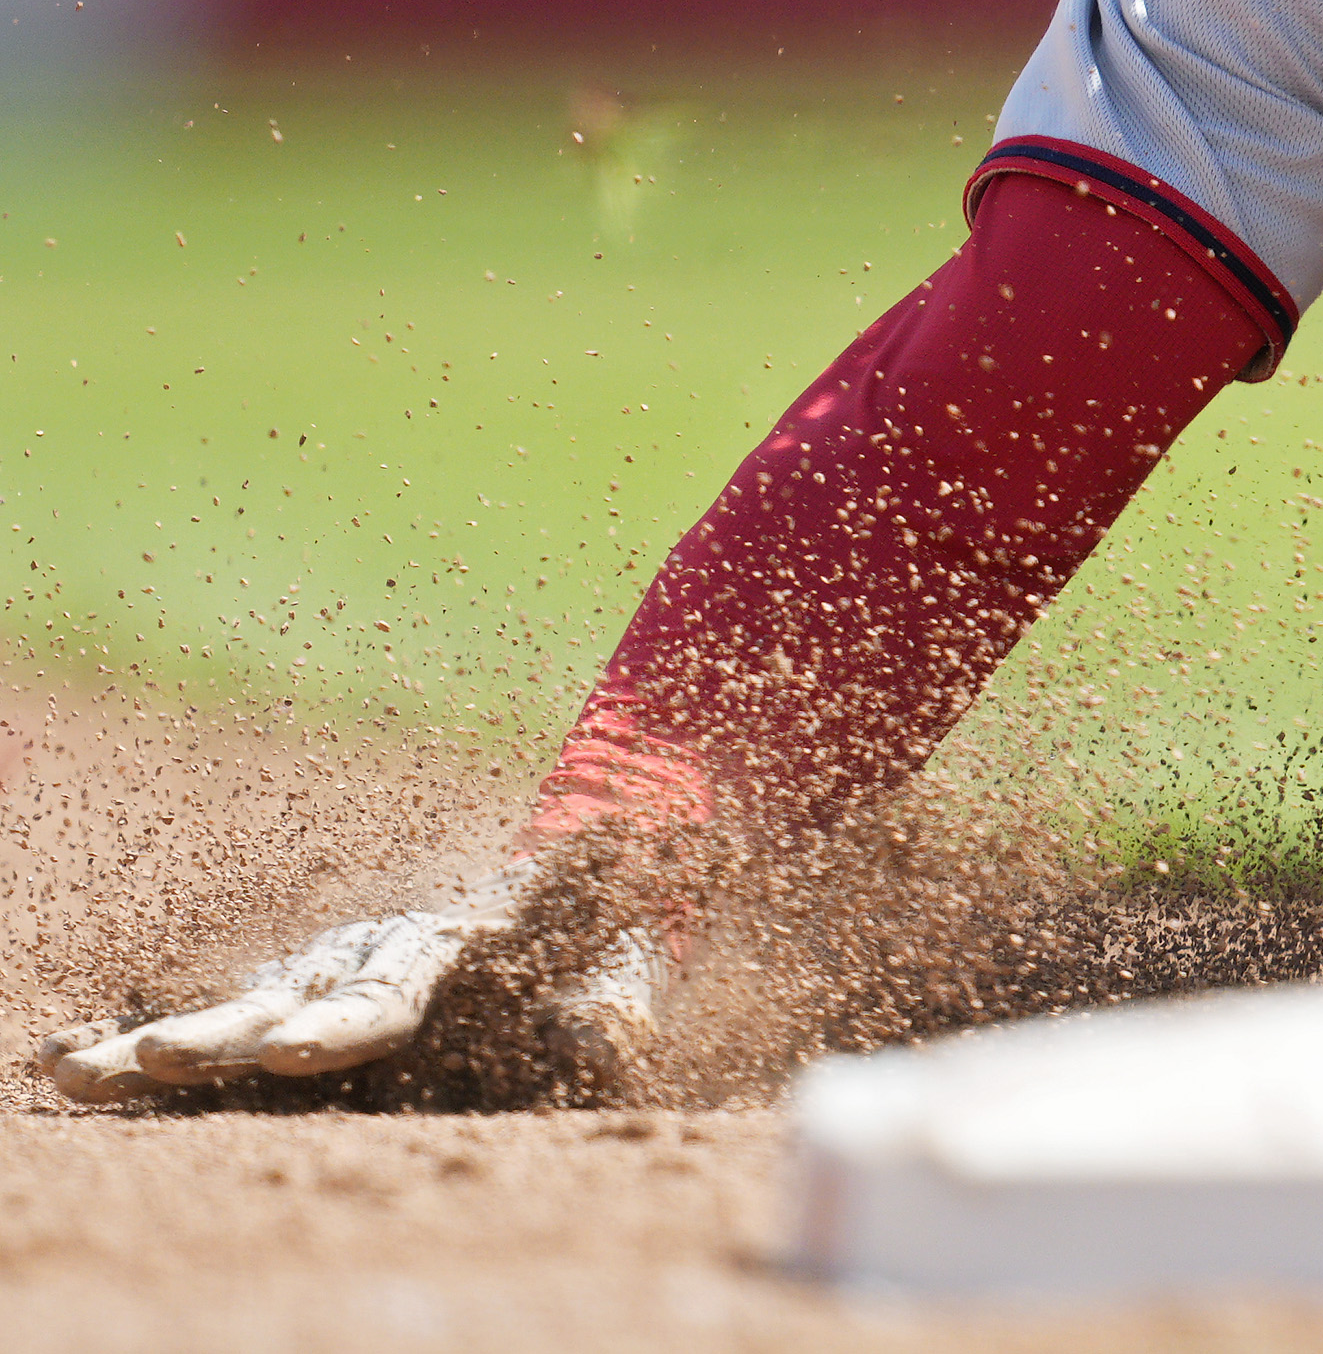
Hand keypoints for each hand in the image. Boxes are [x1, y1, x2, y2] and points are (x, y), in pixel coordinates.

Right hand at [30, 864, 663, 1106]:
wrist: (560, 898)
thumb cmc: (592, 951)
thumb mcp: (618, 975)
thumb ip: (610, 1009)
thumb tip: (605, 1039)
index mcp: (437, 953)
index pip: (386, 997)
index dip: (342, 1027)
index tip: (294, 1051)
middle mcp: (355, 962)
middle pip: (279, 1006)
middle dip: (217, 1038)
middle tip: (153, 1057)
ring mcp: (308, 984)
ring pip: (222, 1019)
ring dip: (150, 1047)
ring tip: (69, 1071)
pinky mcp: (281, 1008)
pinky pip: (207, 1028)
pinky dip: (133, 1039)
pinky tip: (58, 1060)